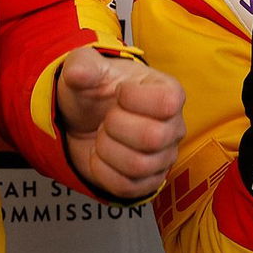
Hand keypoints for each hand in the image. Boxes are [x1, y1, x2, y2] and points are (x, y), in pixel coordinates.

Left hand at [56, 45, 185, 198]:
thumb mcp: (86, 68)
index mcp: (168, 93)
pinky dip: (103, 171)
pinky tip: (101, 155)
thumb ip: (83, 65)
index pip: (167, 103)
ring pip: (138, 166)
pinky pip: (126, 187)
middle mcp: (173, 127)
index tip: (119, 92)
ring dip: (107, 149)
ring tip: (103, 136)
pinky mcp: (147, 183)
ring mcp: (162, 158)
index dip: (133, 98)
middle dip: (115, 126)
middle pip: (153, 138)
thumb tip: (78, 73)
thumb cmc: (95, 91)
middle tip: (106, 118)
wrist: (83, 120)